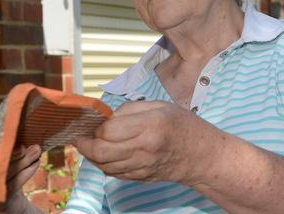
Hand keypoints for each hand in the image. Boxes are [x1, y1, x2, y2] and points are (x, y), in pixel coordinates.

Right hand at [0, 139, 41, 202]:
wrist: (9, 197)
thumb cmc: (3, 165)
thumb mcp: (0, 152)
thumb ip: (6, 142)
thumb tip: (23, 134)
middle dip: (4, 156)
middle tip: (22, 148)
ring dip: (20, 163)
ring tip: (35, 151)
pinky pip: (11, 187)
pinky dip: (25, 174)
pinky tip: (35, 163)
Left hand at [74, 101, 215, 184]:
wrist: (202, 156)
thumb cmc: (183, 125)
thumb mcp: (160, 106)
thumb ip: (130, 110)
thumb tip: (107, 119)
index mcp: (149, 126)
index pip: (108, 131)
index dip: (97, 127)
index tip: (95, 123)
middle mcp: (144, 148)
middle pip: (101, 152)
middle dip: (84, 145)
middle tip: (80, 138)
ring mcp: (142, 166)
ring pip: (104, 166)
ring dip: (92, 156)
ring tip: (91, 145)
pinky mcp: (142, 178)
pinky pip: (114, 174)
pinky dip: (104, 165)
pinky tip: (105, 155)